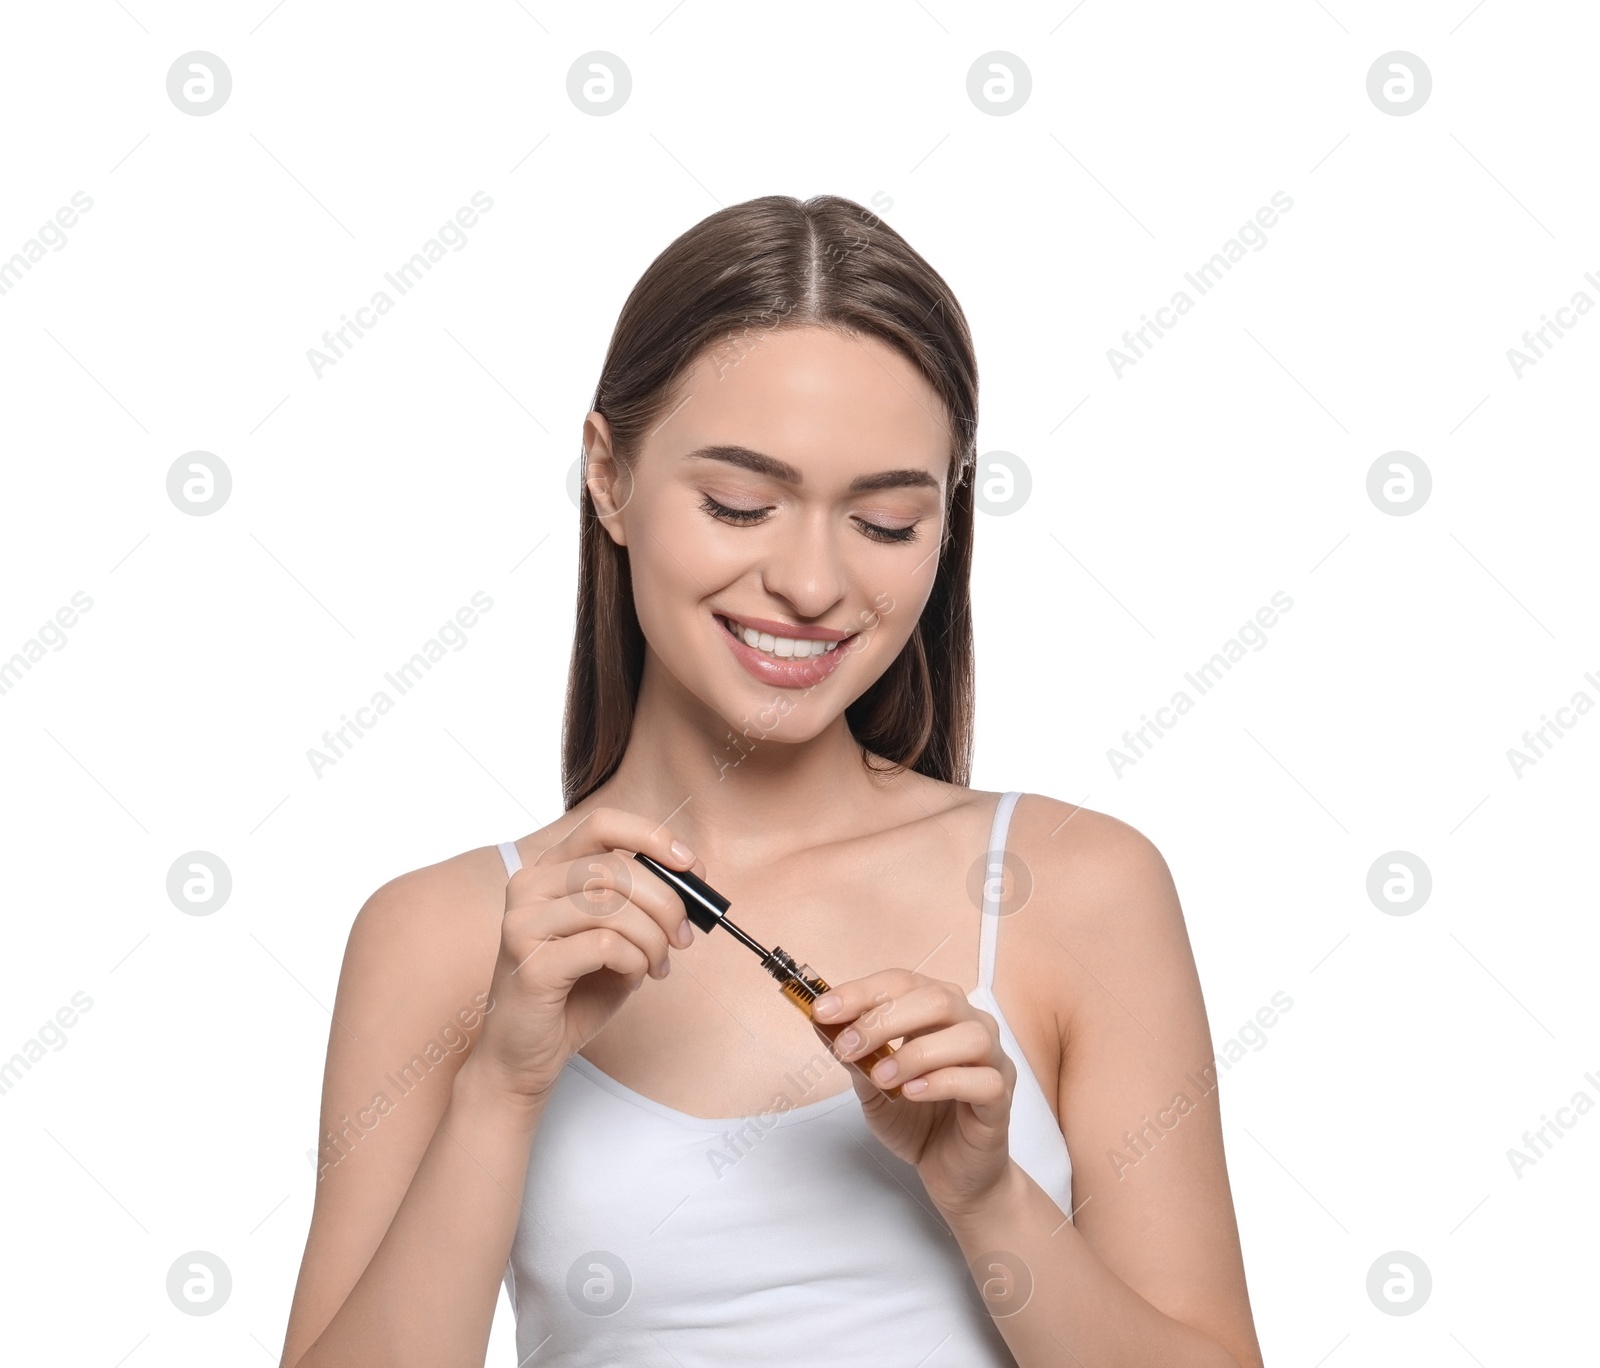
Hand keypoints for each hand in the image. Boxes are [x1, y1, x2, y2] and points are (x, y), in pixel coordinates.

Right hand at [471, 807, 701, 1103]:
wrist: (525, 1055)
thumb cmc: (574, 992)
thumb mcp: (615, 936)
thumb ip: (639, 902)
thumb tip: (691, 876)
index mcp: (548, 871)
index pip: (601, 825)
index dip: (651, 836)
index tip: (690, 864)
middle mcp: (527, 886)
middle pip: (616, 868)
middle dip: (666, 902)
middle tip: (683, 937)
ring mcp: (522, 923)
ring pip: (613, 906)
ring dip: (653, 938)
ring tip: (658, 965)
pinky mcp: (529, 963)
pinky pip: (606, 944)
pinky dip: (635, 961)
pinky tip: (634, 977)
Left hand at [811, 970, 1016, 1217]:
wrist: (952, 1173)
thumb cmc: (919, 1121)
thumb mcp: (873, 1085)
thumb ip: (856, 1055)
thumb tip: (822, 1023)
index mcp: (939, 1012)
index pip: (903, 982)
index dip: (862, 992)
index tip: (824, 1010)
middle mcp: (971, 1025)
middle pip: (937, 1000)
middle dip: (884, 1019)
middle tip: (848, 1047)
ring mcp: (992, 1060)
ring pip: (967, 1035)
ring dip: (916, 1054)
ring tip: (882, 1077)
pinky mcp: (1000, 1098)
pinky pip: (982, 1080)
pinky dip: (942, 1082)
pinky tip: (913, 1093)